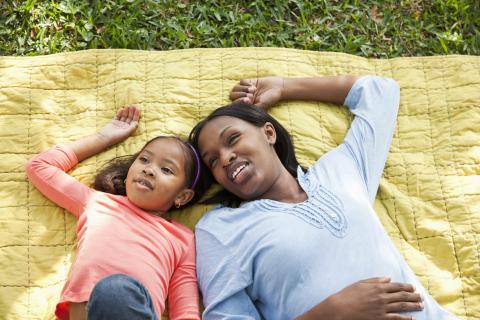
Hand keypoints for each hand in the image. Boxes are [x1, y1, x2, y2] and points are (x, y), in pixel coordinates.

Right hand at [97, 105, 140, 144]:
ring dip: (126, 111)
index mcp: (129, 129)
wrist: (104, 137)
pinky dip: (120, 112)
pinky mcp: (114, 122)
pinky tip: (121, 108)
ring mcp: (120, 124)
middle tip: (133, 105)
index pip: (134, 120)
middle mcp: (125, 126)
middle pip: (130, 117)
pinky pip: (118, 116)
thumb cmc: (116, 137)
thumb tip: (137, 122)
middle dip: (132, 111)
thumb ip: (132, 128)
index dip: (136, 114)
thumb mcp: (126, 133)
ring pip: (124, 116)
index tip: (138, 108)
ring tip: (127, 105)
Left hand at [229, 77, 283, 109]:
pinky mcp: (248, 82)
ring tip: (253, 89)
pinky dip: (246, 83)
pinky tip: (253, 85)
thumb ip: (251, 108)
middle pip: (232, 95)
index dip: (238, 102)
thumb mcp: (261, 105)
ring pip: (235, 88)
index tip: (248, 100)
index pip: (235, 104)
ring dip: (243, 88)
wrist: (278, 87)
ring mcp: (245, 89)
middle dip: (241, 94)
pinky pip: (241, 81)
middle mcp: (244, 98)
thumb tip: (240, 109)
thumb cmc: (270, 99)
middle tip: (251, 95)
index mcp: (246, 106)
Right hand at [297, 278, 422, 319]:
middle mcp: (382, 297)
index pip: (396, 286)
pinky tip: (412, 318)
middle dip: (413, 296)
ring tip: (420, 306)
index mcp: (377, 287)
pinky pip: (396, 319)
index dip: (406, 287)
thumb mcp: (360, 283)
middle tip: (421, 297)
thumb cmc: (348, 295)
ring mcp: (382, 309)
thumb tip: (388, 278)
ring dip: (413, 306)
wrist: (340, 309)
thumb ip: (376, 280)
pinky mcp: (380, 319)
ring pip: (402, 306)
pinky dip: (405, 319)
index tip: (413, 288)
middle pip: (402, 296)